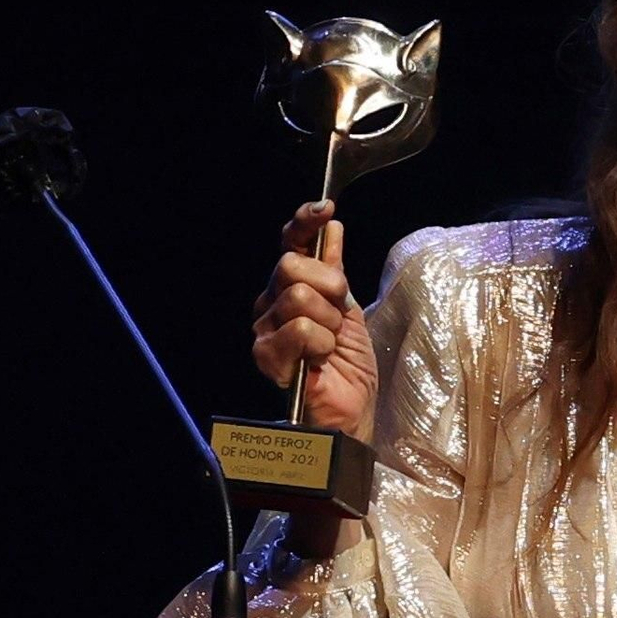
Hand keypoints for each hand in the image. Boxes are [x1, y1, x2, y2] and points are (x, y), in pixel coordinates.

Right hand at [251, 200, 378, 441]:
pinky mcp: (264, 353)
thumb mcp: (352, 309)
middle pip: (291, 265)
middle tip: (341, 314)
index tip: (326, 210)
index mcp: (293, 286)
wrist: (352, 407)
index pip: (291, 243)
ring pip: (296, 296)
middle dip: (329, 287)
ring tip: (330, 344)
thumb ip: (337, 269)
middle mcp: (273, 301)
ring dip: (328, 322)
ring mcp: (265, 326)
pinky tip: (320, 358)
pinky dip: (320, 343)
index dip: (304, 222)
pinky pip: (297, 329)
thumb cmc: (350, 363)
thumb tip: (332, 225)